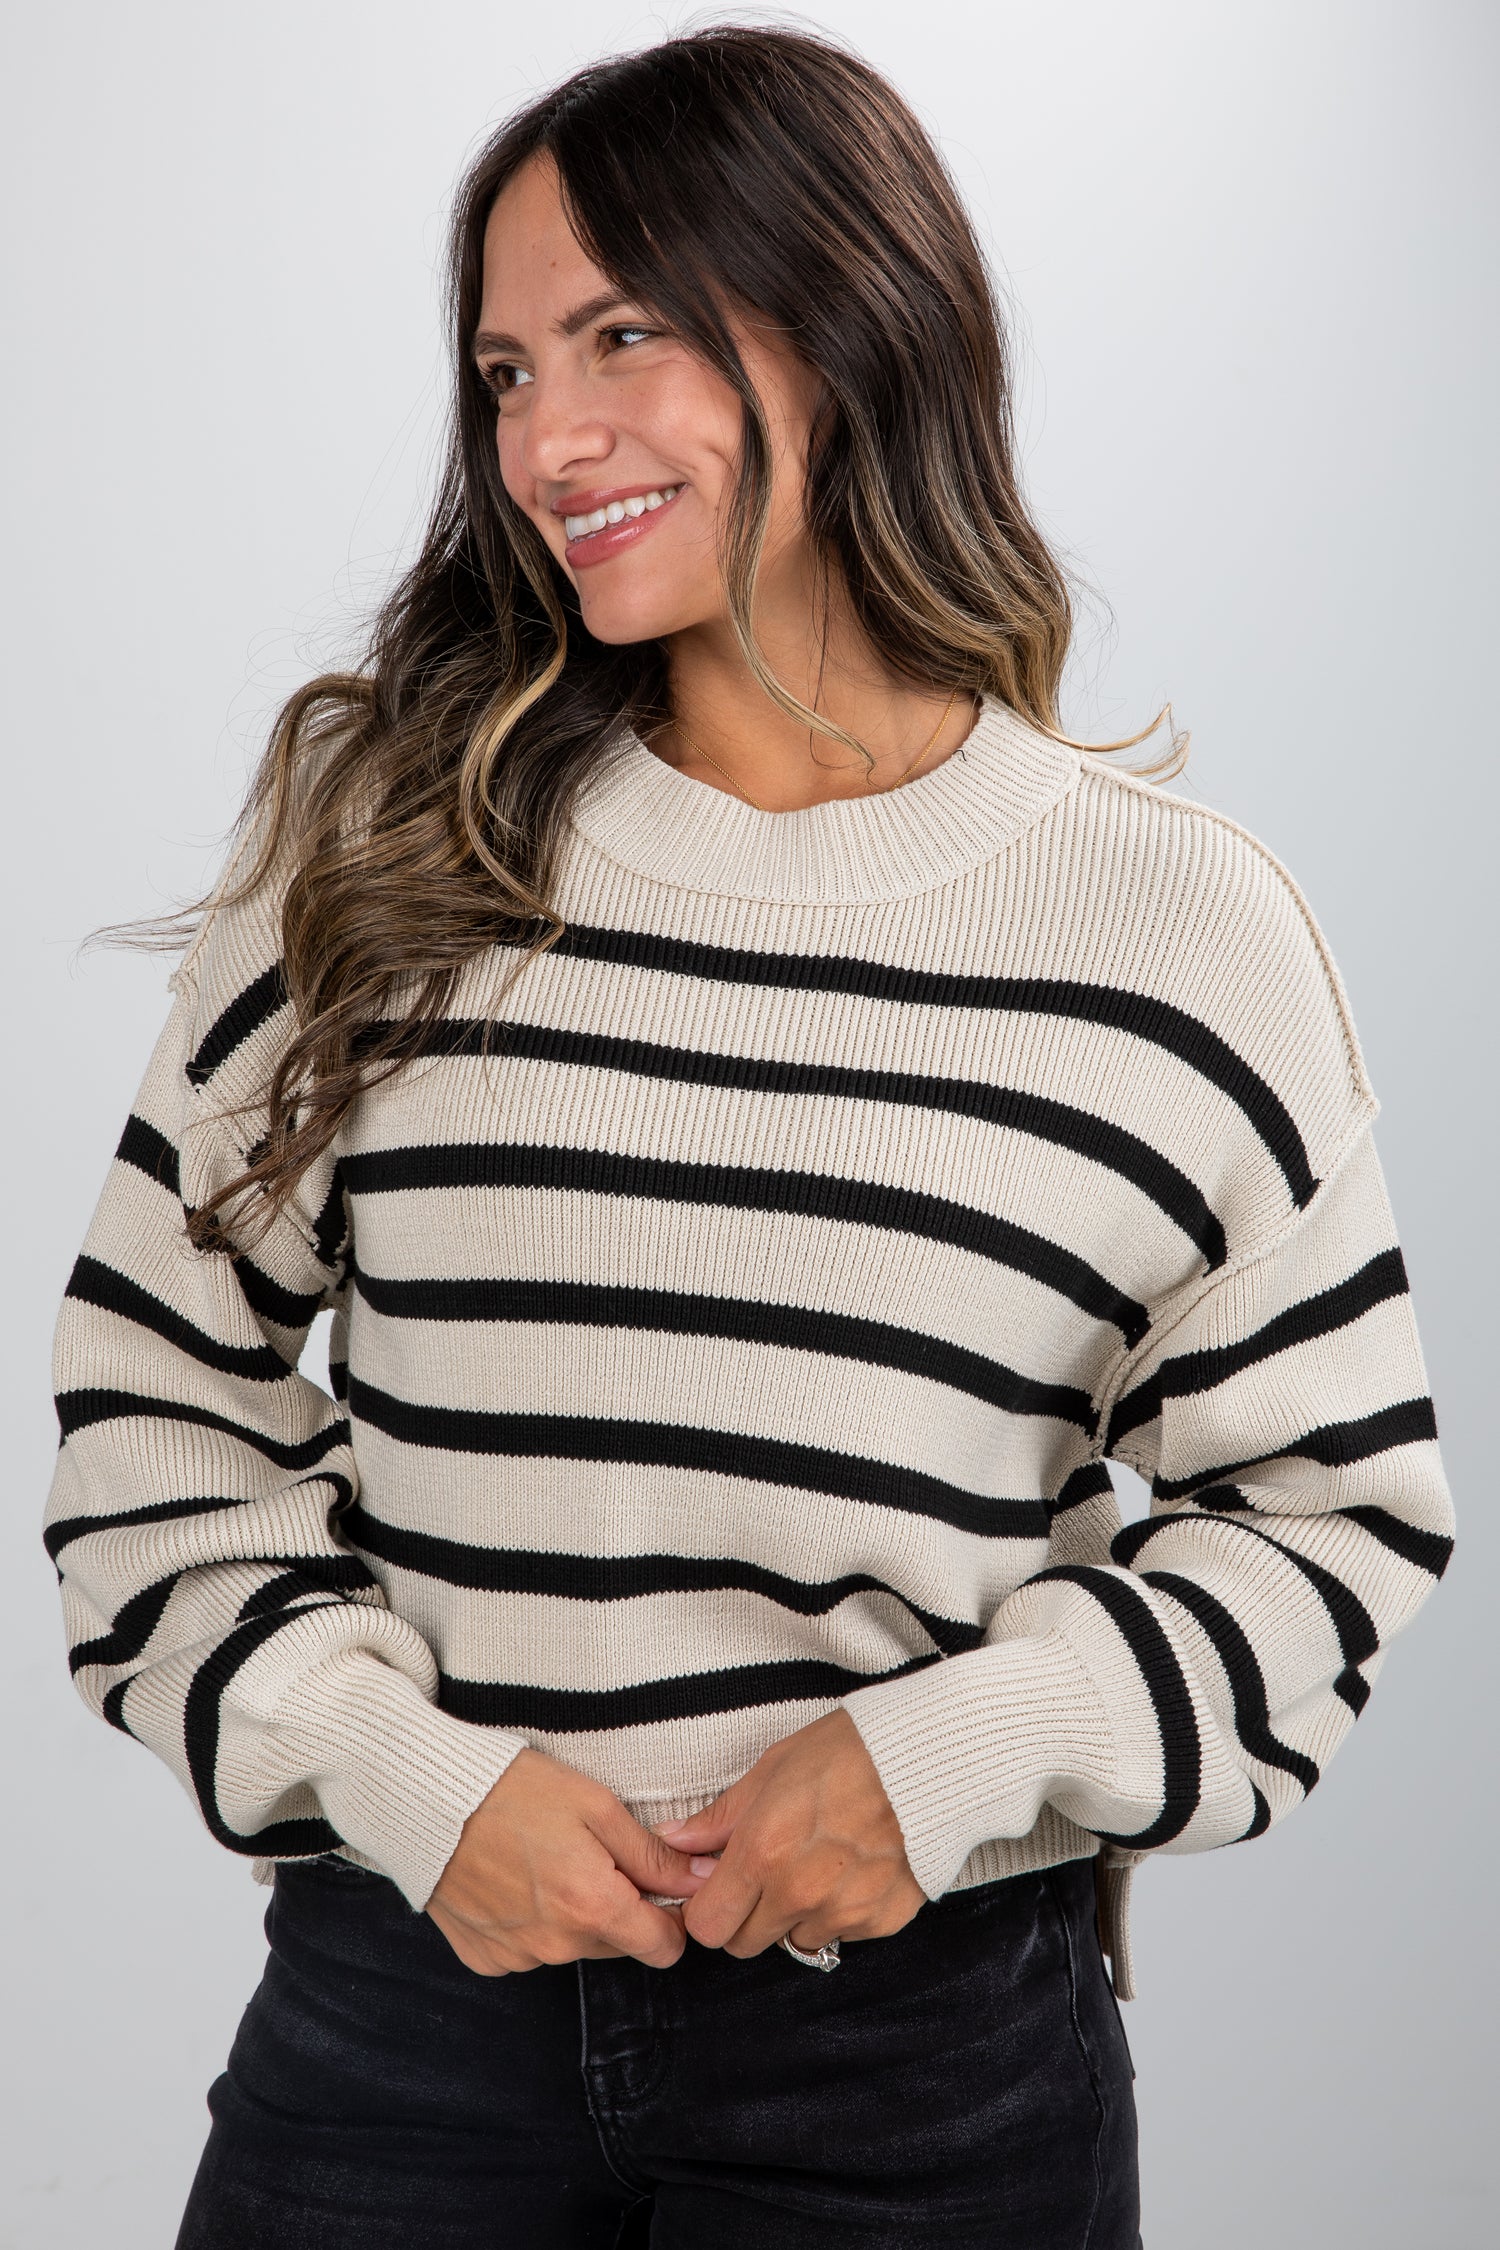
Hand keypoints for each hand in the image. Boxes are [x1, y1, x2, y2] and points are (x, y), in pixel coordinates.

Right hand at [427, 1746, 711, 1974]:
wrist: (427, 1799)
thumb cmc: (515, 1791)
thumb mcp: (596, 1806)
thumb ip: (652, 1855)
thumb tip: (702, 1881)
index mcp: (592, 1907)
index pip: (663, 1948)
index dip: (669, 1915)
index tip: (655, 1883)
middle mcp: (556, 1946)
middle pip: (618, 1944)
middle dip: (619, 1908)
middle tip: (592, 1856)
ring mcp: (517, 1957)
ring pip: (573, 1947)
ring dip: (574, 1915)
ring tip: (546, 1860)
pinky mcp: (485, 1958)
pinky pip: (529, 1950)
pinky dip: (531, 1923)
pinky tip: (513, 1880)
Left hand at [658, 1709, 924, 1957]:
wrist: (928, 1759)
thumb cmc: (848, 1752)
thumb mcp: (772, 1770)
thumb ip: (720, 1818)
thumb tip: (675, 1841)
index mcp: (762, 1853)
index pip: (708, 1927)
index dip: (708, 1909)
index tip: (719, 1888)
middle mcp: (798, 1893)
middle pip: (745, 1944)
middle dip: (746, 1917)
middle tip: (767, 1875)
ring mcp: (842, 1913)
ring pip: (796, 1941)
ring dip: (795, 1916)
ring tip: (819, 1863)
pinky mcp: (879, 1922)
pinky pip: (843, 1934)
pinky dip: (840, 1913)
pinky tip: (854, 1869)